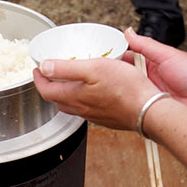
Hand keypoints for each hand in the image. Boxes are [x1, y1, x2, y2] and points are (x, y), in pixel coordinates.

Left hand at [33, 28, 186, 129]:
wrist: (150, 111)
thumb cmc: (125, 88)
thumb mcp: (93, 69)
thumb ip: (65, 69)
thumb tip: (44, 67)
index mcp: (74, 97)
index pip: (46, 91)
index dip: (38, 79)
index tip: (37, 69)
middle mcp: (82, 109)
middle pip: (57, 99)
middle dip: (50, 86)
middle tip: (51, 74)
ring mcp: (95, 116)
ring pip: (73, 105)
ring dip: (66, 93)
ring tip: (70, 81)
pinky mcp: (108, 118)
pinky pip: (89, 109)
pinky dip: (84, 99)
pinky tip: (94, 91)